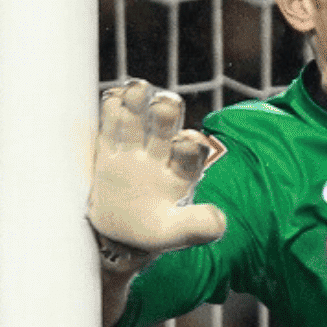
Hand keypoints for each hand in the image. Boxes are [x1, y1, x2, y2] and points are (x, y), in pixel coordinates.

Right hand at [88, 80, 227, 257]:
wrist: (117, 238)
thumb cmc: (151, 234)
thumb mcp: (173, 235)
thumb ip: (197, 227)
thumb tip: (220, 221)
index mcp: (182, 173)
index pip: (190, 153)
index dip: (190, 145)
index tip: (187, 141)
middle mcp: (160, 156)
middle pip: (165, 129)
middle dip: (166, 113)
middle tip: (165, 103)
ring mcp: (132, 151)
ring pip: (137, 121)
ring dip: (137, 103)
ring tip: (136, 89)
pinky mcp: (107, 151)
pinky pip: (109, 126)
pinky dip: (111, 110)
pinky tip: (113, 98)